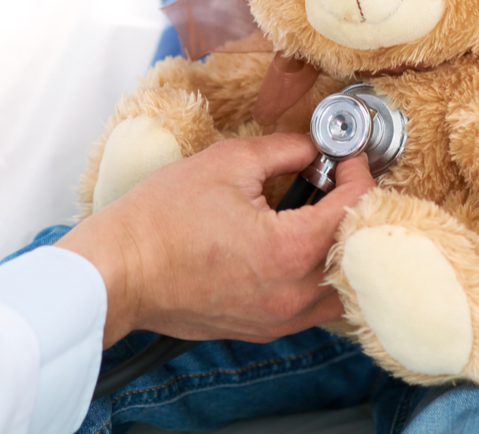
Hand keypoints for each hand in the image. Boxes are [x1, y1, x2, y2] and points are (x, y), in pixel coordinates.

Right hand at [56, 133, 373, 346]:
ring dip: (337, 250)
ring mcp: (277, 320)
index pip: (352, 209)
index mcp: (289, 252)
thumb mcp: (226, 162)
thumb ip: (282, 150)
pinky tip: (291, 246)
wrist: (121, 268)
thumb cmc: (162, 218)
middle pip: (355, 254)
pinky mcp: (260, 329)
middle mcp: (292, 295)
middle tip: (335, 180)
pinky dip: (315, 275)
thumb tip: (312, 148)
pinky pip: (310, 306)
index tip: (349, 157)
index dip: (357, 174)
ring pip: (338, 289)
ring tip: (316, 214)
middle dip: (353, 211)